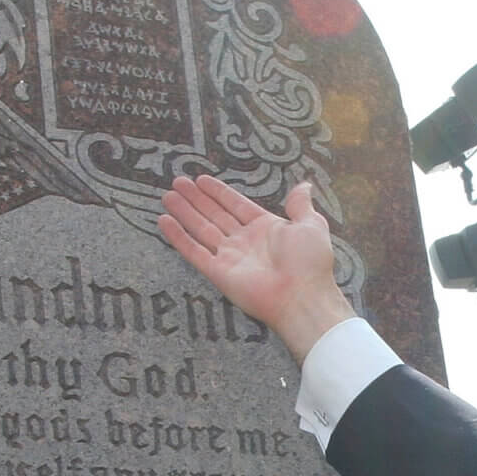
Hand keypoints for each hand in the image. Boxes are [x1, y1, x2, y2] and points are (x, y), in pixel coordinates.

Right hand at [158, 175, 356, 358]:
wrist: (302, 296)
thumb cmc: (309, 262)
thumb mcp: (311, 225)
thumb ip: (300, 205)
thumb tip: (303, 185)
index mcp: (265, 228)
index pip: (236, 205)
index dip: (218, 192)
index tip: (201, 179)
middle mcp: (245, 241)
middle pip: (214, 214)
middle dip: (196, 199)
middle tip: (178, 182)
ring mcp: (230, 257)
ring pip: (201, 229)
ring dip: (184, 212)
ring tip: (168, 195)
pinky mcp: (218, 273)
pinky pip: (194, 252)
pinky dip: (178, 237)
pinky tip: (165, 221)